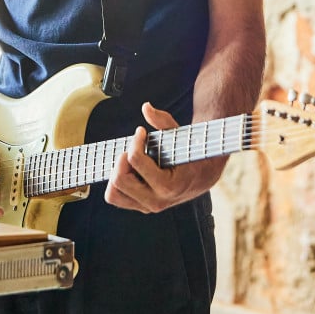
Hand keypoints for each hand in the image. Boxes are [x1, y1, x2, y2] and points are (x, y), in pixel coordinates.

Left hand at [104, 103, 225, 213]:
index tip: (141, 131)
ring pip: (113, 194)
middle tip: (134, 147)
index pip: (135, 160)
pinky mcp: (140, 206)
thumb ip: (163, 121)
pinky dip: (115, 182)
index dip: (136, 140)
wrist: (201, 175)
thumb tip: (146, 107)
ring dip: (116, 172)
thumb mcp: (178, 135)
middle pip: (119, 179)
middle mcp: (156, 201)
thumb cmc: (188, 152)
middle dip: (122, 158)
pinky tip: (128, 169)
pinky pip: (116, 197)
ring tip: (128, 160)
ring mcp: (147, 206)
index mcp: (168, 186)